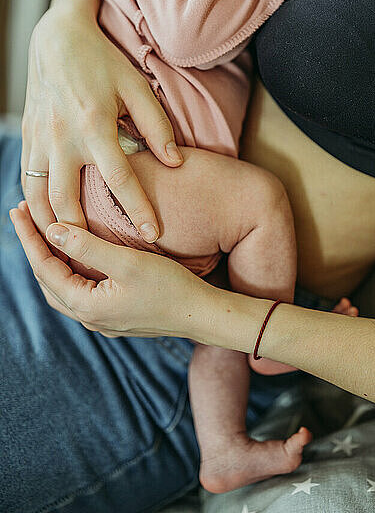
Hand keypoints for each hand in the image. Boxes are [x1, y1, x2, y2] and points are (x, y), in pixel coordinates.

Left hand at [10, 202, 209, 338]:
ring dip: (51, 260)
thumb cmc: (169, 288)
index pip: (43, 268)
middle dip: (35, 248)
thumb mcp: (127, 263)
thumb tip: (52, 231)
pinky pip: (79, 291)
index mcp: (86, 305)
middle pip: (48, 279)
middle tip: (26, 218)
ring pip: (62, 287)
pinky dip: (69, 270)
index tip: (15, 211)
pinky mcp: (113, 316)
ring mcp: (101, 319)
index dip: (28, 237)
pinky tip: (75, 256)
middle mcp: (88, 317)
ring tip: (44, 235)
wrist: (200, 314)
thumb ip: (87, 247)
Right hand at [22, 7, 182, 241]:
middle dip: (83, 235)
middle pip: (67, 201)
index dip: (137, 211)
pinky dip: (36, 205)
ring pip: (38, 197)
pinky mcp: (28, 137)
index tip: (152, 235)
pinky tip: (49, 219)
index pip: (119, 180)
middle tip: (101, 257)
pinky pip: (26, 180)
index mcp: (94, 125)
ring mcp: (40, 139)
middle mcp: (63, 138)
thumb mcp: (136, 87)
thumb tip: (175, 163)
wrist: (57, 37)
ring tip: (71, 248)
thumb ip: (157, 127)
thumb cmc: (103, 62)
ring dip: (52, 226)